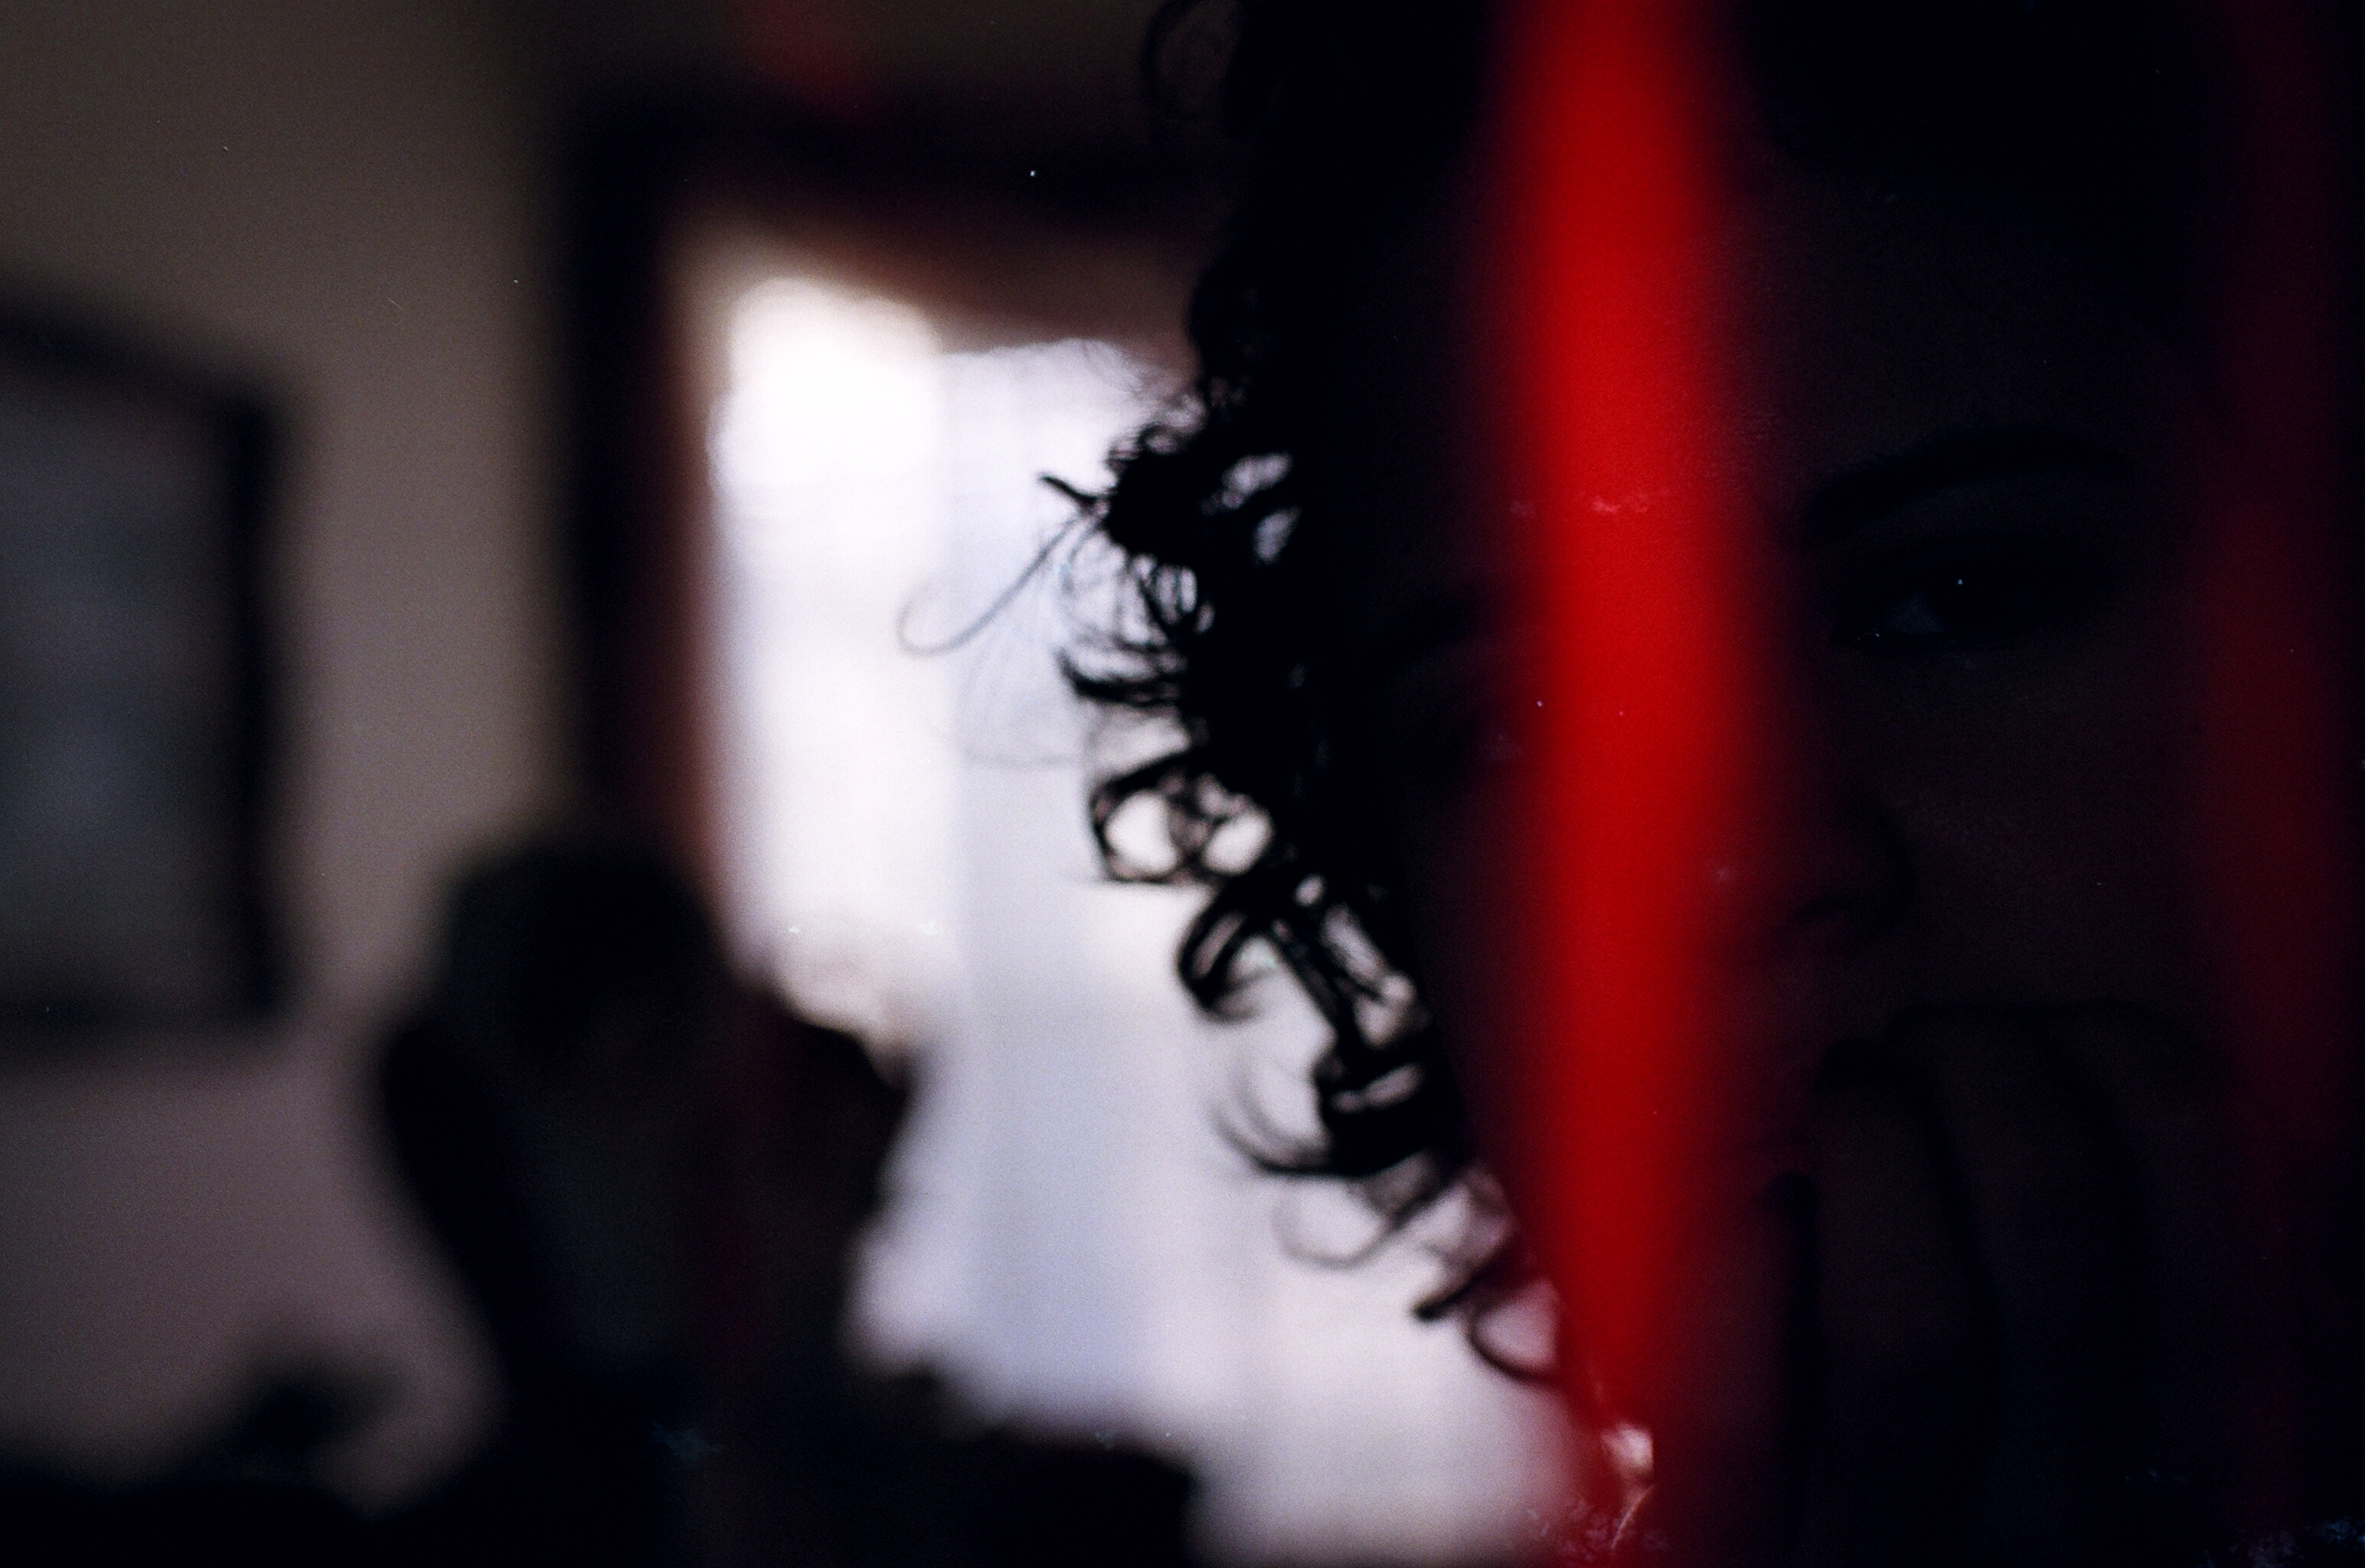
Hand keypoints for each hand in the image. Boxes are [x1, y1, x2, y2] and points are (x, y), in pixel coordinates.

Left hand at [1624, 1003, 2297, 1566]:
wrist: (1841, 1562)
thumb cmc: (1988, 1452)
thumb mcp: (2121, 1392)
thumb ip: (2153, 1278)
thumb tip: (2150, 1089)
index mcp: (2200, 1484)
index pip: (2230, 1270)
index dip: (2153, 1095)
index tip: (2084, 1027)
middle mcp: (2068, 1537)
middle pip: (2059, 1258)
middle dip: (1995, 1085)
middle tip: (1942, 1035)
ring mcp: (1896, 1557)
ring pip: (1911, 1335)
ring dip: (1878, 1150)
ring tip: (1858, 1087)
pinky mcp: (1741, 1555)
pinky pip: (1742, 1414)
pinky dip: (1753, 1271)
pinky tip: (1774, 1209)